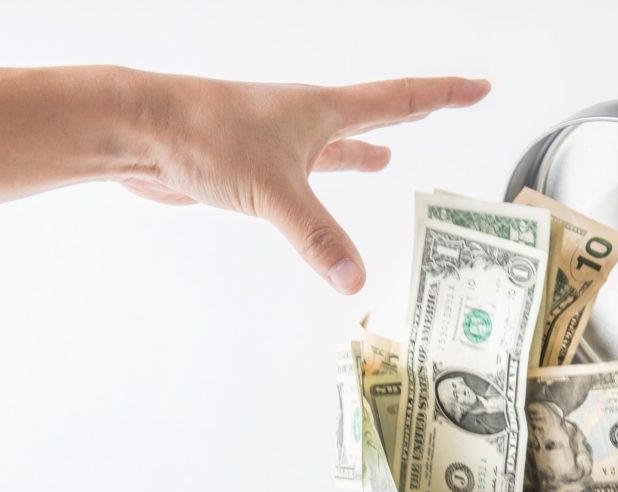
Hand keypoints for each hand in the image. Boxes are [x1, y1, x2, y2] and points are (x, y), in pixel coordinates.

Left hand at [119, 75, 490, 293]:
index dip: (443, 94)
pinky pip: (297, 177)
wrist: (140, 130)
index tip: (478, 87)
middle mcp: (301, 122)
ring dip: (360, 152)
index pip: (398, 100)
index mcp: (320, 112)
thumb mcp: (273, 189)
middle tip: (445, 105)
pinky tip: (312, 189)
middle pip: (370, 116)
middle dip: (412, 114)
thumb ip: (316, 235)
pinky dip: (315, 186)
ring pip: (330, 147)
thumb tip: (354, 278)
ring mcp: (275, 143)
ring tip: (385, 159)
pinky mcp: (249, 168)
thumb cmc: (204, 135)